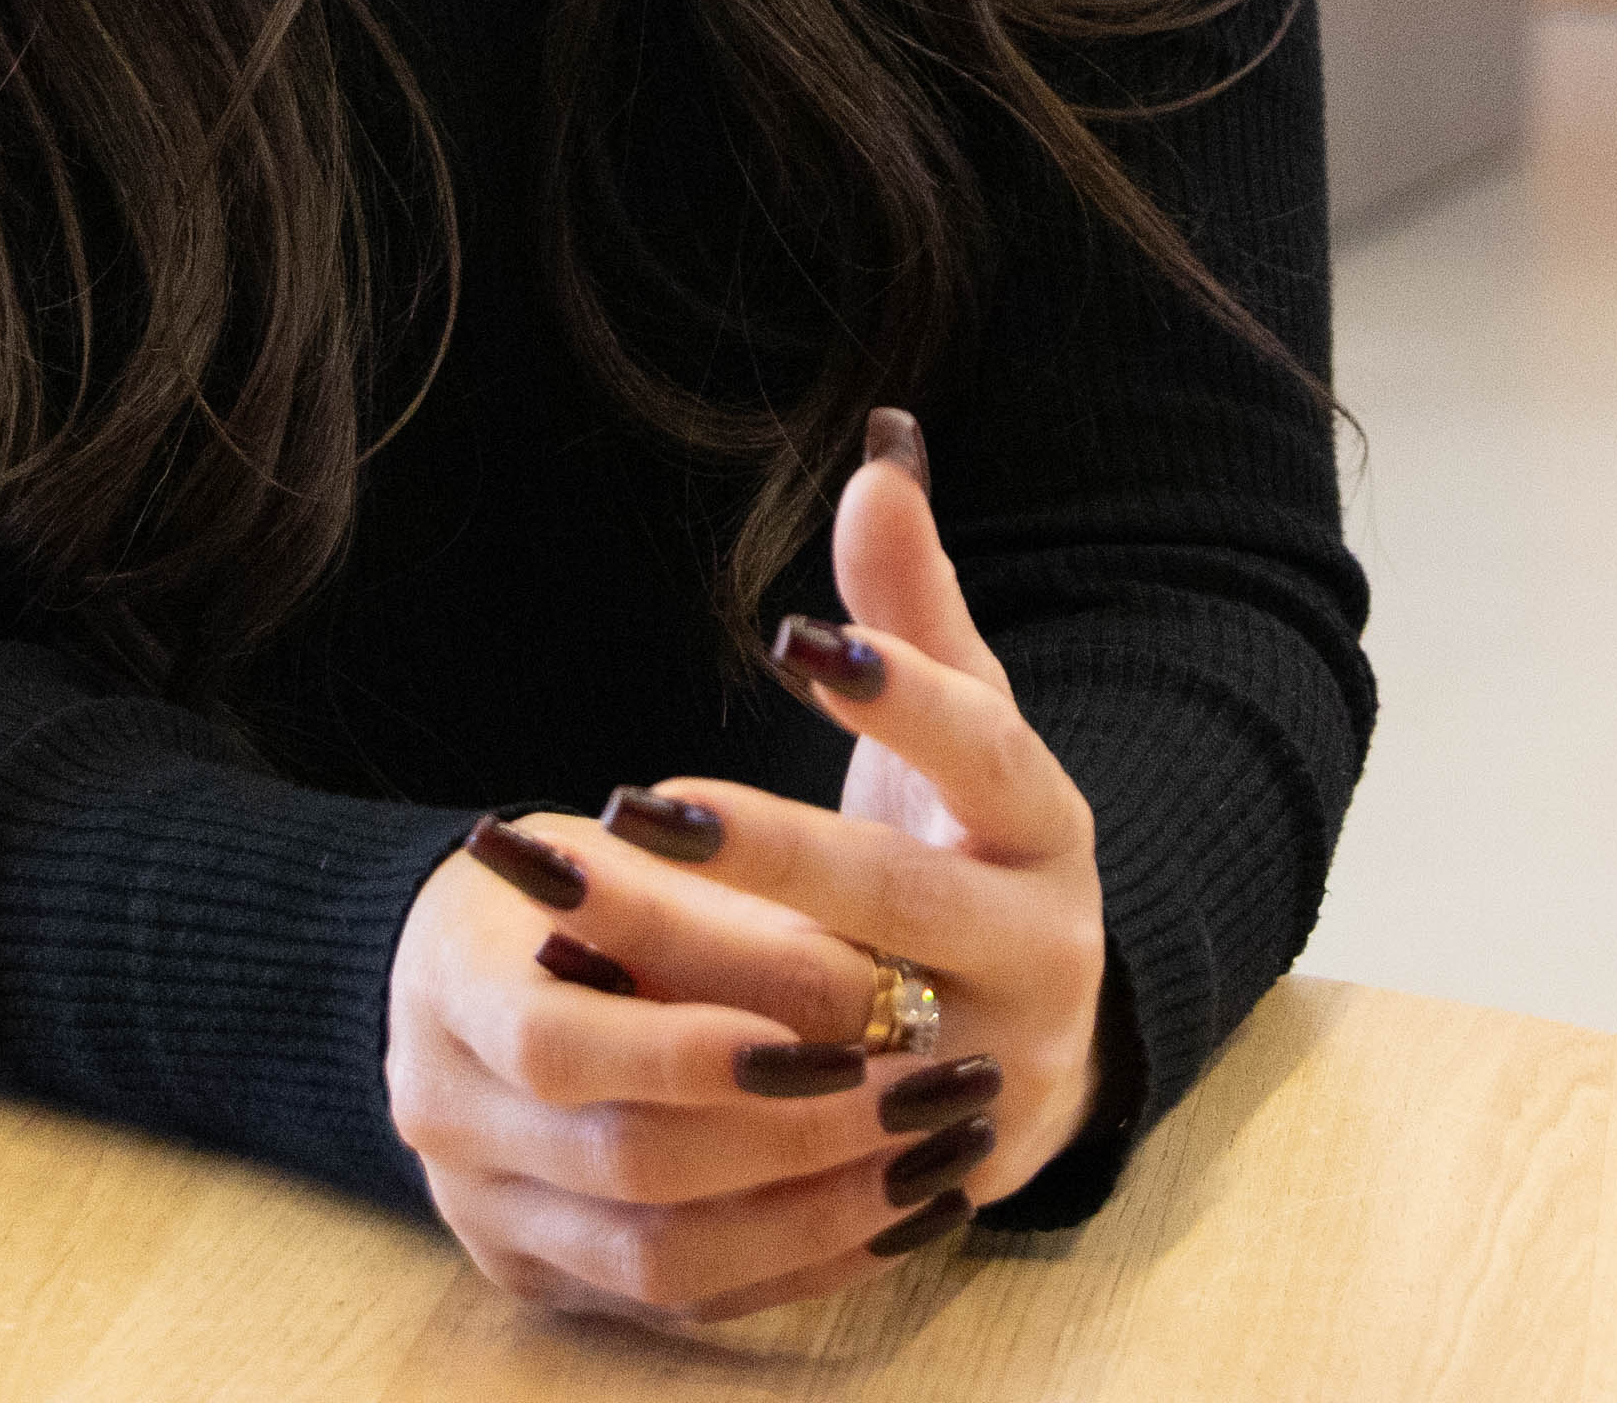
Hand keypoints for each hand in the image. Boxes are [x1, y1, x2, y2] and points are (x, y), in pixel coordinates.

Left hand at [382, 411, 1108, 1321]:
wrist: (1038, 1045)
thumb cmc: (971, 843)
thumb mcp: (969, 728)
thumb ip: (915, 603)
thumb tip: (884, 444)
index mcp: (1049, 828)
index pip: (985, 753)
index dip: (897, 700)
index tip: (785, 641)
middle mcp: (1038, 953)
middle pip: (888, 907)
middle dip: (757, 856)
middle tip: (625, 802)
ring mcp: (984, 1070)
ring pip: (832, 1029)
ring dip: (697, 972)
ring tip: (567, 908)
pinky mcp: (922, 1171)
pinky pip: (798, 1133)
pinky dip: (696, 1082)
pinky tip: (587, 1021)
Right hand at [385, 796, 959, 1323]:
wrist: (479, 969)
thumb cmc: (578, 893)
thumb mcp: (639, 865)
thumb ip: (738, 925)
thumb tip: (876, 992)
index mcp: (451, 992)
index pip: (559, 1046)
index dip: (693, 1053)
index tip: (838, 1040)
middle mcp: (448, 1119)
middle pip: (625, 1165)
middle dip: (796, 1139)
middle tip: (931, 1096)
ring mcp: (487, 1213)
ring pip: (659, 1261)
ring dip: (817, 1220)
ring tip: (936, 1164)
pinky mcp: (545, 1275)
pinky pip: (682, 1301)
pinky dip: (798, 1266)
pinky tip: (894, 1218)